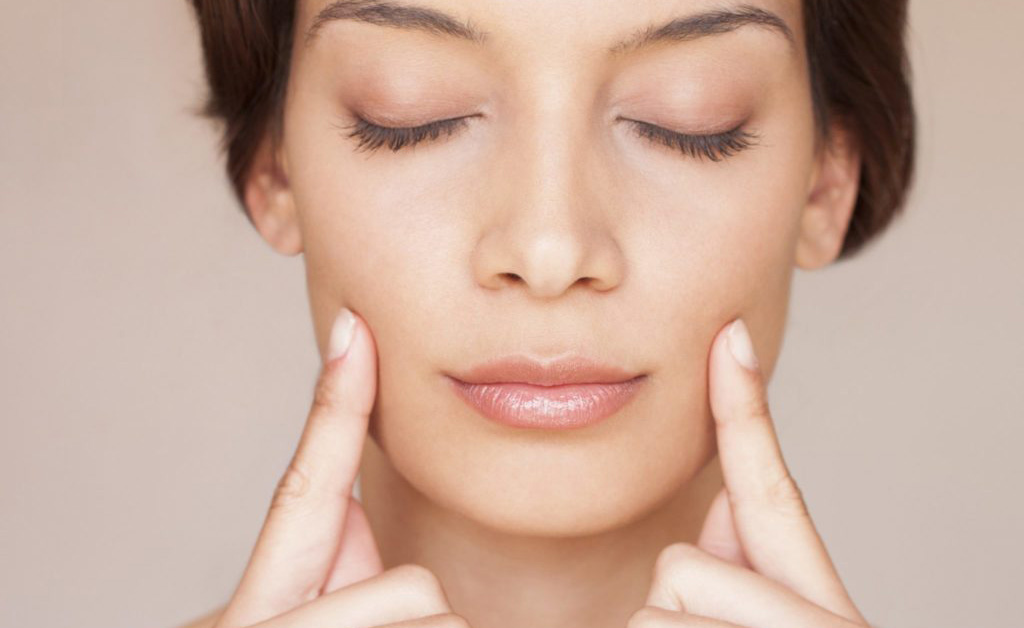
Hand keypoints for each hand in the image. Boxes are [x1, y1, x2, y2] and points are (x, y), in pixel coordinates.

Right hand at [213, 308, 470, 627]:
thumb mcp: (319, 614)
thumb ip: (340, 564)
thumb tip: (362, 511)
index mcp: (260, 601)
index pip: (304, 491)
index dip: (335, 407)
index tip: (353, 328)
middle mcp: (260, 623)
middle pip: (414, 585)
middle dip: (416, 616)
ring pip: (442, 621)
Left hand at [628, 318, 870, 627]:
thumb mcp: (754, 624)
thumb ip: (737, 569)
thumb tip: (724, 505)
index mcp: (817, 605)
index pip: (772, 493)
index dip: (745, 410)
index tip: (731, 336)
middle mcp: (823, 620)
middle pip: (681, 567)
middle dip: (673, 616)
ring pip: (655, 610)